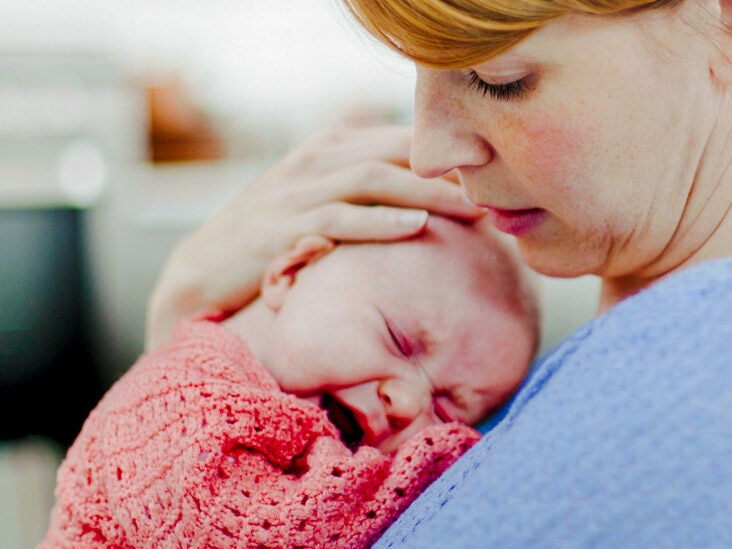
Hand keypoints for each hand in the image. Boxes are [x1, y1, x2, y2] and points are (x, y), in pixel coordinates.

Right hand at [145, 125, 482, 349]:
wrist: (201, 269)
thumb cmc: (269, 236)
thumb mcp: (315, 200)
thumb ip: (360, 190)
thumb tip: (419, 199)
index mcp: (326, 149)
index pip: (396, 140)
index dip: (444, 155)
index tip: (486, 176)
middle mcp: (314, 162)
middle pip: (393, 152)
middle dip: (448, 170)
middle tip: (496, 189)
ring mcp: (297, 192)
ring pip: (374, 179)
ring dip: (427, 192)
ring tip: (472, 208)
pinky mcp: (283, 228)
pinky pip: (339, 218)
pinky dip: (380, 221)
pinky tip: (415, 227)